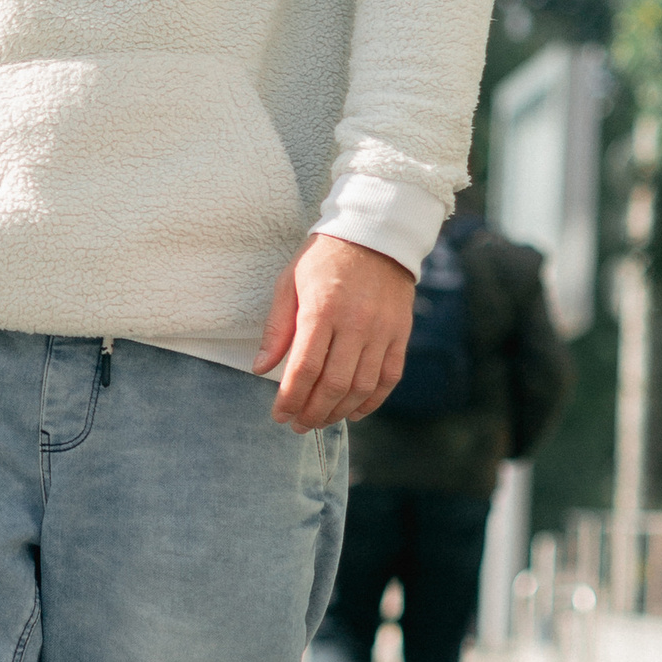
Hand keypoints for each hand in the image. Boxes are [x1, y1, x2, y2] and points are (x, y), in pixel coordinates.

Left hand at [254, 233, 415, 428]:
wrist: (374, 235)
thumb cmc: (323, 259)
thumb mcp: (289, 284)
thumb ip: (277, 329)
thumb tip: (261, 369)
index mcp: (322, 310)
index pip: (304, 368)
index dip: (290, 399)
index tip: (279, 414)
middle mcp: (355, 323)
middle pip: (334, 384)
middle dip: (313, 412)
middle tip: (298, 425)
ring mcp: (382, 330)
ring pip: (362, 386)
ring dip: (339, 411)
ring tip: (321, 421)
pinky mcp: (401, 333)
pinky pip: (389, 377)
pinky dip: (372, 401)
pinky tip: (354, 412)